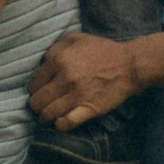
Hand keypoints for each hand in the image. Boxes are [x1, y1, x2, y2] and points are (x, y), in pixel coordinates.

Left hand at [29, 31, 144, 126]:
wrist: (129, 65)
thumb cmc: (102, 50)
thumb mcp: (75, 38)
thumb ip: (55, 47)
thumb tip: (42, 61)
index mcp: (59, 61)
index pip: (33, 83)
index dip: (34, 89)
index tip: (38, 92)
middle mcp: (64, 79)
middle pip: (37, 101)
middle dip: (37, 105)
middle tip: (42, 105)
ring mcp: (76, 96)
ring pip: (48, 114)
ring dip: (45, 117)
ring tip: (48, 116)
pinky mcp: (89, 109)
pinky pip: (66, 123)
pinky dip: (60, 125)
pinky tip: (61, 122)